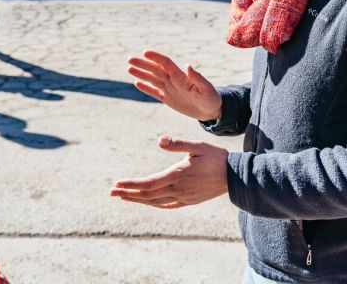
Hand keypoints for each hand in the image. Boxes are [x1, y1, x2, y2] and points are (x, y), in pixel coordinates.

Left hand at [110, 136, 228, 208]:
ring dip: (137, 199)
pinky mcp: (188, 201)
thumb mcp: (197, 145)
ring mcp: (183, 197)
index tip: (117, 184)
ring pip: (154, 202)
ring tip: (123, 196)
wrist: (235, 176)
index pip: (148, 183)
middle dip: (127, 193)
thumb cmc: (216, 157)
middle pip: (147, 195)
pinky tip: (146, 202)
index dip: (131, 185)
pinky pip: (166, 205)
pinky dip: (153, 204)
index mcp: (177, 174)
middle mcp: (177, 189)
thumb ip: (177, 144)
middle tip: (111, 191)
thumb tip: (159, 140)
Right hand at [127, 50, 221, 121]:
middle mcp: (173, 80)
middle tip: (129, 59)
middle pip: (155, 70)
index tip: (145, 52)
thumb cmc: (211, 97)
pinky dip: (146, 88)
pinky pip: (155, 92)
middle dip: (143, 64)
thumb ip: (197, 78)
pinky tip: (137, 83)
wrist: (211, 110)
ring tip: (129, 68)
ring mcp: (169, 89)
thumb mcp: (206, 88)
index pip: (166, 64)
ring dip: (141, 73)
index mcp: (181, 77)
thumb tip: (188, 65)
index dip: (156, 58)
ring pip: (152, 79)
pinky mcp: (168, 99)